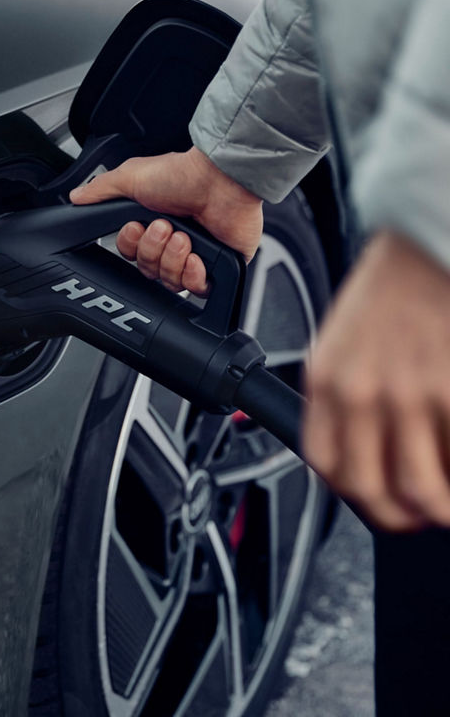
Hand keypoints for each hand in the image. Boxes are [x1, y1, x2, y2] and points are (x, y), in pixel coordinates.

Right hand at [70, 147, 262, 293]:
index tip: (136, 228)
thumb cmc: (183, 174)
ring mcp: (196, 256)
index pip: (131, 255)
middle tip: (164, 228)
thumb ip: (101, 189)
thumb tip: (77, 197)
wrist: (222, 180)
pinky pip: (197, 289)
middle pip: (148, 270)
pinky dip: (193, 276)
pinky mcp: (218, 267)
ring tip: (184, 237)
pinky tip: (196, 258)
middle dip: (153, 251)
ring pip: (170, 282)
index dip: (131, 247)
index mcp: (152, 225)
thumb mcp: (130, 176)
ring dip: (173, 259)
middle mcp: (172, 242)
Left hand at [304, 230, 449, 530]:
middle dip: (395, 517)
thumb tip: (354, 442)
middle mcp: (362, 393)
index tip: (372, 498)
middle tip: (416, 514)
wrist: (425, 244)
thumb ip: (339, 393)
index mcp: (326, 380)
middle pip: (369, 489)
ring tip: (446, 503)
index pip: (324, 463)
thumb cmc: (388, 292)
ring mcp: (412, 394)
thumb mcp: (339, 342)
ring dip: (438, 508)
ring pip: (422, 489)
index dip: (350, 493)